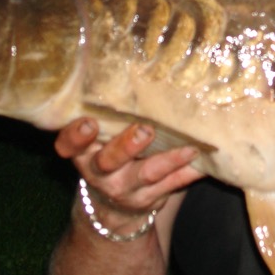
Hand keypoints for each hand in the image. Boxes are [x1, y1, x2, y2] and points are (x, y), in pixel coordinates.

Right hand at [55, 119, 204, 225]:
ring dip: (168, 160)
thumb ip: (109, 115)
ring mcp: (125, 188)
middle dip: (126, 146)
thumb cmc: (109, 154)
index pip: (69, 146)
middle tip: (144, 131)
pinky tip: (204, 162)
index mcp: (84, 152)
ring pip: (145, 175)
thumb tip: (136, 67)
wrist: (114, 207)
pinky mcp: (150, 198)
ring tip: (189, 148)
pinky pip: (173, 184)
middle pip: (109, 160)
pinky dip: (189, 172)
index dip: (75, 136)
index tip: (89, 123)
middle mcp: (100, 171)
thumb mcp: (100, 139)